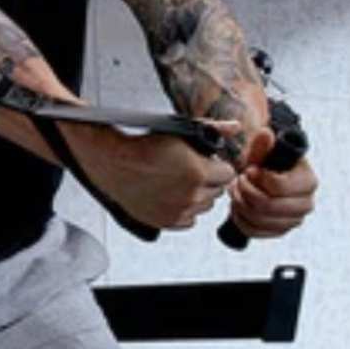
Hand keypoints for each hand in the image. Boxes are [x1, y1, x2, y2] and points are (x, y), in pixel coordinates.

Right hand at [80, 123, 240, 232]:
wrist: (113, 163)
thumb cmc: (143, 145)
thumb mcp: (182, 132)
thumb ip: (213, 130)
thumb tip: (236, 126)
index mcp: (198, 172)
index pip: (228, 174)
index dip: (217, 166)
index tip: (206, 162)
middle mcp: (190, 195)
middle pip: (218, 192)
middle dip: (209, 181)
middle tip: (190, 170)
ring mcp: (178, 211)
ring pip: (204, 206)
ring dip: (198, 196)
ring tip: (179, 182)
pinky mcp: (165, 222)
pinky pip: (189, 220)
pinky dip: (184, 210)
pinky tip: (173, 196)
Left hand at [224, 135, 318, 240]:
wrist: (263, 176)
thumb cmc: (266, 162)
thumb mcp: (264, 150)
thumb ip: (263, 143)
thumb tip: (265, 134)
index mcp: (308, 181)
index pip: (279, 187)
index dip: (257, 179)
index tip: (250, 170)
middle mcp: (306, 203)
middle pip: (268, 207)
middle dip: (246, 192)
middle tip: (239, 180)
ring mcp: (293, 220)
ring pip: (260, 221)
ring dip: (240, 204)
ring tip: (236, 190)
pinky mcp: (279, 231)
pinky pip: (255, 232)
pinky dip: (240, 219)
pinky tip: (238, 205)